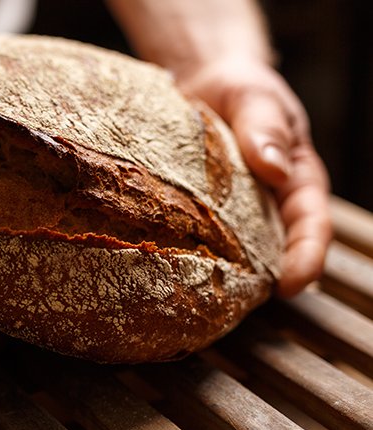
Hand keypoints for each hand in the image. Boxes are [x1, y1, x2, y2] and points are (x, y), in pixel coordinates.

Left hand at [176, 58, 331, 296]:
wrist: (203, 80)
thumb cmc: (240, 88)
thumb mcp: (255, 96)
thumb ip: (264, 126)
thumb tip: (274, 168)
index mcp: (296, 180)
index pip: (311, 226)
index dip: (305, 259)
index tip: (291, 285)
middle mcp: (268, 203)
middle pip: (273, 251)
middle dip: (261, 281)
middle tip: (238, 305)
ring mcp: (233, 211)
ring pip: (234, 252)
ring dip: (221, 275)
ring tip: (199, 297)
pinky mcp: (199, 210)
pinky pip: (194, 236)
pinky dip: (183, 251)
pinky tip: (163, 264)